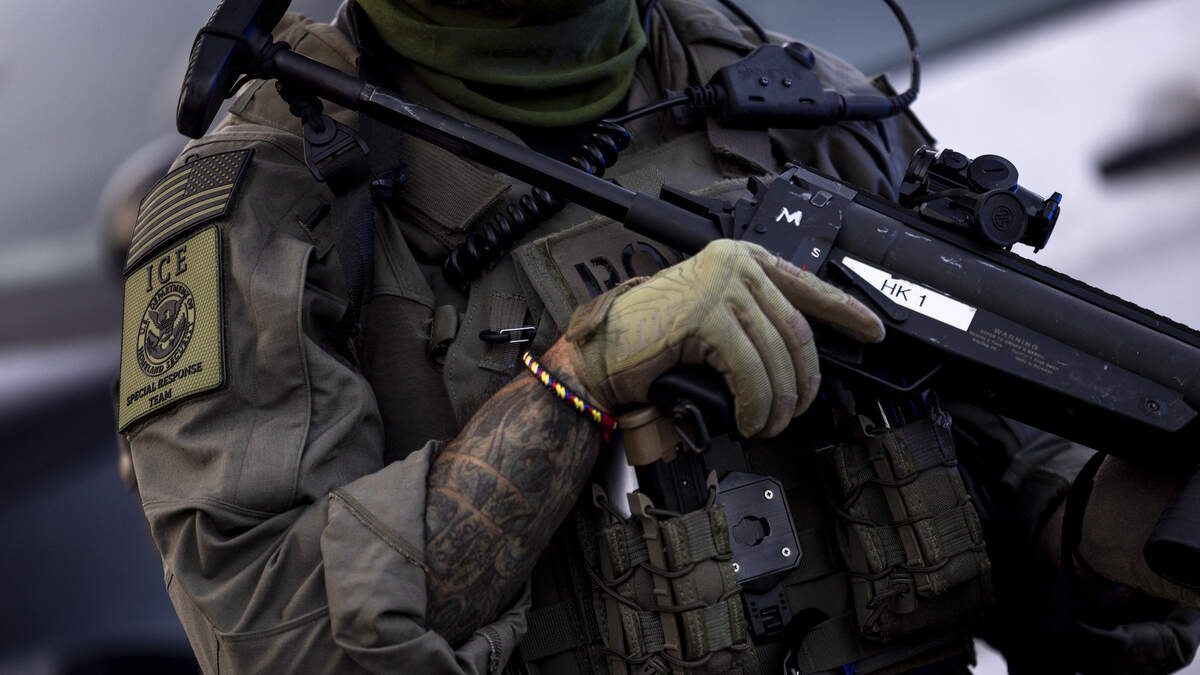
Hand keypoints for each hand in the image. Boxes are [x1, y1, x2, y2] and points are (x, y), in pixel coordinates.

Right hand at [563, 239, 883, 437]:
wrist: (603, 353)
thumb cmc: (652, 343)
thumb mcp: (714, 323)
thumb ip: (753, 323)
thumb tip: (799, 361)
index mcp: (740, 259)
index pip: (808, 285)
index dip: (846, 311)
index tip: (873, 330)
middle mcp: (734, 264)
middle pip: (796, 331)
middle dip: (804, 381)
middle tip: (798, 412)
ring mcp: (719, 285)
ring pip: (776, 355)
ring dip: (778, 402)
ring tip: (769, 424)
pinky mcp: (706, 313)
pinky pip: (750, 370)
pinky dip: (756, 404)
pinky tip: (751, 420)